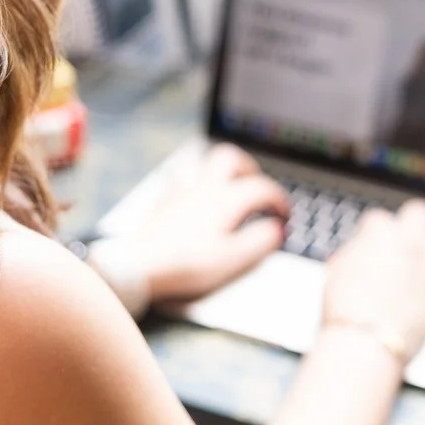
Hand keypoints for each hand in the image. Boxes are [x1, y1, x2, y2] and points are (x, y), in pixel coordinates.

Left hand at [115, 144, 290, 304]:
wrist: (140, 266)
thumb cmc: (187, 264)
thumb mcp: (233, 259)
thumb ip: (260, 241)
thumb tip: (276, 229)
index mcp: (226, 199)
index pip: (261, 187)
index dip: (279, 198)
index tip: (284, 213)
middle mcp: (204, 187)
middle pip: (229, 157)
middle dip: (249, 167)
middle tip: (257, 184)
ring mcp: (181, 191)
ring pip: (202, 161)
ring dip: (220, 167)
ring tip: (229, 181)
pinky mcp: (164, 201)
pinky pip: (180, 178)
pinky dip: (194, 180)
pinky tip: (194, 193)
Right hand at [319, 200, 424, 366]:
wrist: (368, 341)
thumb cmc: (347, 311)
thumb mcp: (338, 271)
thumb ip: (356, 252)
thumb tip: (364, 250)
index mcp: (379, 233)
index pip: (380, 219)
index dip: (376, 234)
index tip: (376, 246)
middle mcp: (409, 240)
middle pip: (420, 212)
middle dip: (414, 224)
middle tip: (410, 239)